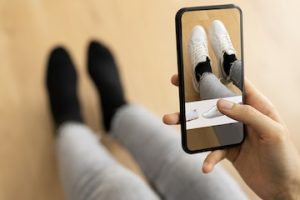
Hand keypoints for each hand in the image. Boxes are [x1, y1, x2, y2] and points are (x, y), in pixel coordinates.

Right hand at [163, 75, 299, 199]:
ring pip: (207, 124)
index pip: (236, 84)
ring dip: (189, 124)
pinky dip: (208, 157)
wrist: (283, 187)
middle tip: (176, 84)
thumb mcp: (273, 131)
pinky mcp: (228, 149)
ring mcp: (233, 133)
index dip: (219, 73)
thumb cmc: (285, 157)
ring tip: (170, 120)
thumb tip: (220, 103)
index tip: (200, 68)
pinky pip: (213, 150)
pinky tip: (206, 166)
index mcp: (256, 106)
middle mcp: (242, 117)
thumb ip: (248, 114)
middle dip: (194, 94)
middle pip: (214, 101)